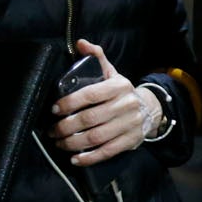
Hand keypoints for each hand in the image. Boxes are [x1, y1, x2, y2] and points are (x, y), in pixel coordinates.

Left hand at [51, 40, 148, 163]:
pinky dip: (89, 158)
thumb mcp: (111, 73)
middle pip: (90, 119)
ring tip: (59, 143)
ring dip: (73, 143)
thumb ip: (96, 58)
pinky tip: (75, 158)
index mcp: (119, 86)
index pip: (90, 94)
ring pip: (96, 137)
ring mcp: (130, 124)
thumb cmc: (120, 92)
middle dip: (66, 127)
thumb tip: (81, 43)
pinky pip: (107, 152)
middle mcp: (126, 105)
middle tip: (52, 130)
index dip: (69, 102)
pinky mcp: (131, 141)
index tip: (54, 109)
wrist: (149, 109)